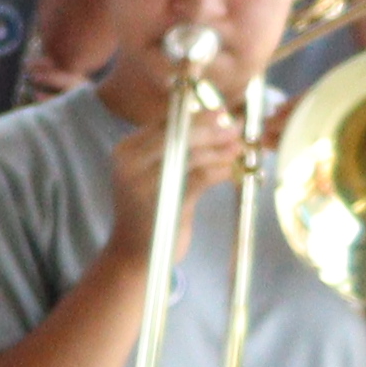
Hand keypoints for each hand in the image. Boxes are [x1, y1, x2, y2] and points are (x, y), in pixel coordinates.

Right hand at [103, 79, 253, 257]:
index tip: (221, 112)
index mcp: (126, 151)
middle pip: (177, 132)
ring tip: (239, 147)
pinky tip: (231, 168)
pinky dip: (219, 170)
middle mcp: (130, 162)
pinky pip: (199, 177)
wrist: (135, 254)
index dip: (196, 114)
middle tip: (235, 126)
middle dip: (211, 126)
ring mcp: (144, 182)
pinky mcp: (164, 201)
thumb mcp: (157, 175)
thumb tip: (216, 124)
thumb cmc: (152, 211)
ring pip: (191, 154)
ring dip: (220, 149)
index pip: (165, 122)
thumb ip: (178, 151)